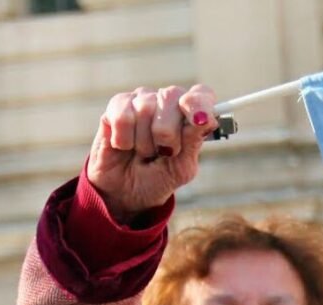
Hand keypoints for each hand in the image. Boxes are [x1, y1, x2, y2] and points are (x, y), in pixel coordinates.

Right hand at [87, 84, 217, 221]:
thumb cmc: (158, 178)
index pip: (201, 94)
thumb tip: (205, 119)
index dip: (200, 103)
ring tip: (143, 152)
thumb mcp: (181, 168)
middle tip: (163, 152)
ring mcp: (141, 100)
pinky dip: (124, 139)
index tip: (200, 120)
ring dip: (144, 142)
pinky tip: (124, 146)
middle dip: (167, 133)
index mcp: (190, 114)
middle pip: (170, 96)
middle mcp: (167, 101)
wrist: (125, 193)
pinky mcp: (116, 106)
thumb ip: (193, 142)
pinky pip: (122, 116)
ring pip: (145, 107)